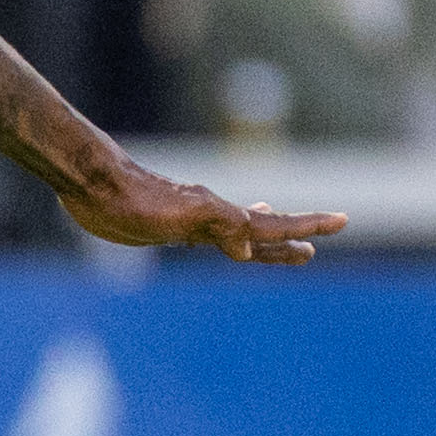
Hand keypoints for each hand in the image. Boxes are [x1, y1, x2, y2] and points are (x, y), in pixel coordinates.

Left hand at [62, 161, 346, 263]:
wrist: (95, 184)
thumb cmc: (136, 198)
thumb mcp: (182, 212)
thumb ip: (219, 224)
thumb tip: (249, 247)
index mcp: (221, 215)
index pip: (272, 224)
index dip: (306, 226)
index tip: (340, 221)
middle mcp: (211, 218)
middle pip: (260, 232)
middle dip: (288, 242)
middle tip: (312, 251)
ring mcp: (190, 222)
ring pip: (236, 235)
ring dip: (262, 242)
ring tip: (283, 246)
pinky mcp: (165, 228)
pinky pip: (209, 237)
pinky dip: (227, 240)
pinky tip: (225, 242)